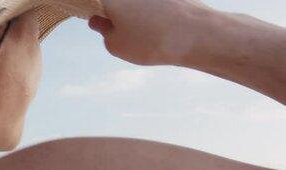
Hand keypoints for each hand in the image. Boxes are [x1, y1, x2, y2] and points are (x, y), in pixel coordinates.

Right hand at [89, 0, 214, 65]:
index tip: (94, 20)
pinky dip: (153, 12)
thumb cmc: (152, 40)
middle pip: (117, 2)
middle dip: (114, 11)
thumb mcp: (116, 45)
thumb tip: (99, 21)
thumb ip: (103, 31)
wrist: (196, 34)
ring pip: (137, 4)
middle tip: (117, 28)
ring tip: (143, 30)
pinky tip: (160, 26)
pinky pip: (154, 4)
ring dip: (135, 12)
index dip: (91, 10)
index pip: (93, 2)